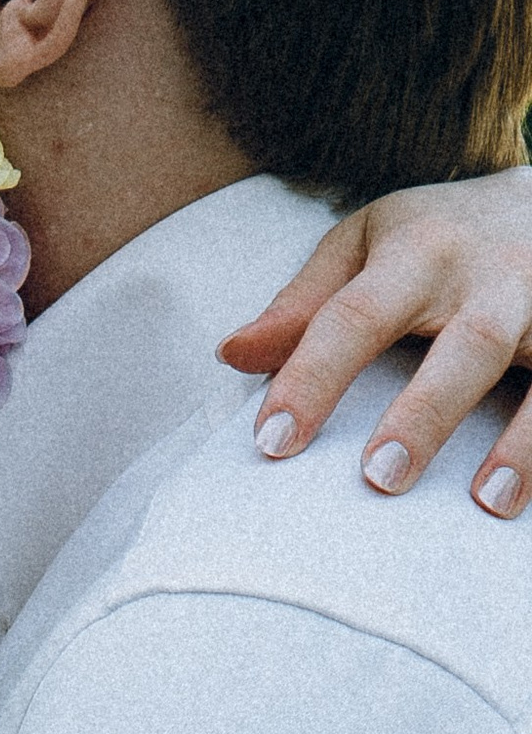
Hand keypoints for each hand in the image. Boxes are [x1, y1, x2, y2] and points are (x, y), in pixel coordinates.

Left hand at [218, 168, 531, 517]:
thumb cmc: (438, 233)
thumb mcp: (364, 241)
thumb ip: (302, 303)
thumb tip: (231, 355)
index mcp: (420, 250)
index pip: (355, 314)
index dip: (312, 376)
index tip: (272, 441)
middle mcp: (492, 276)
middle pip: (464, 345)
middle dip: (423, 413)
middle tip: (378, 478)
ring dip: (520, 442)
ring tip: (486, 500)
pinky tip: (531, 499)